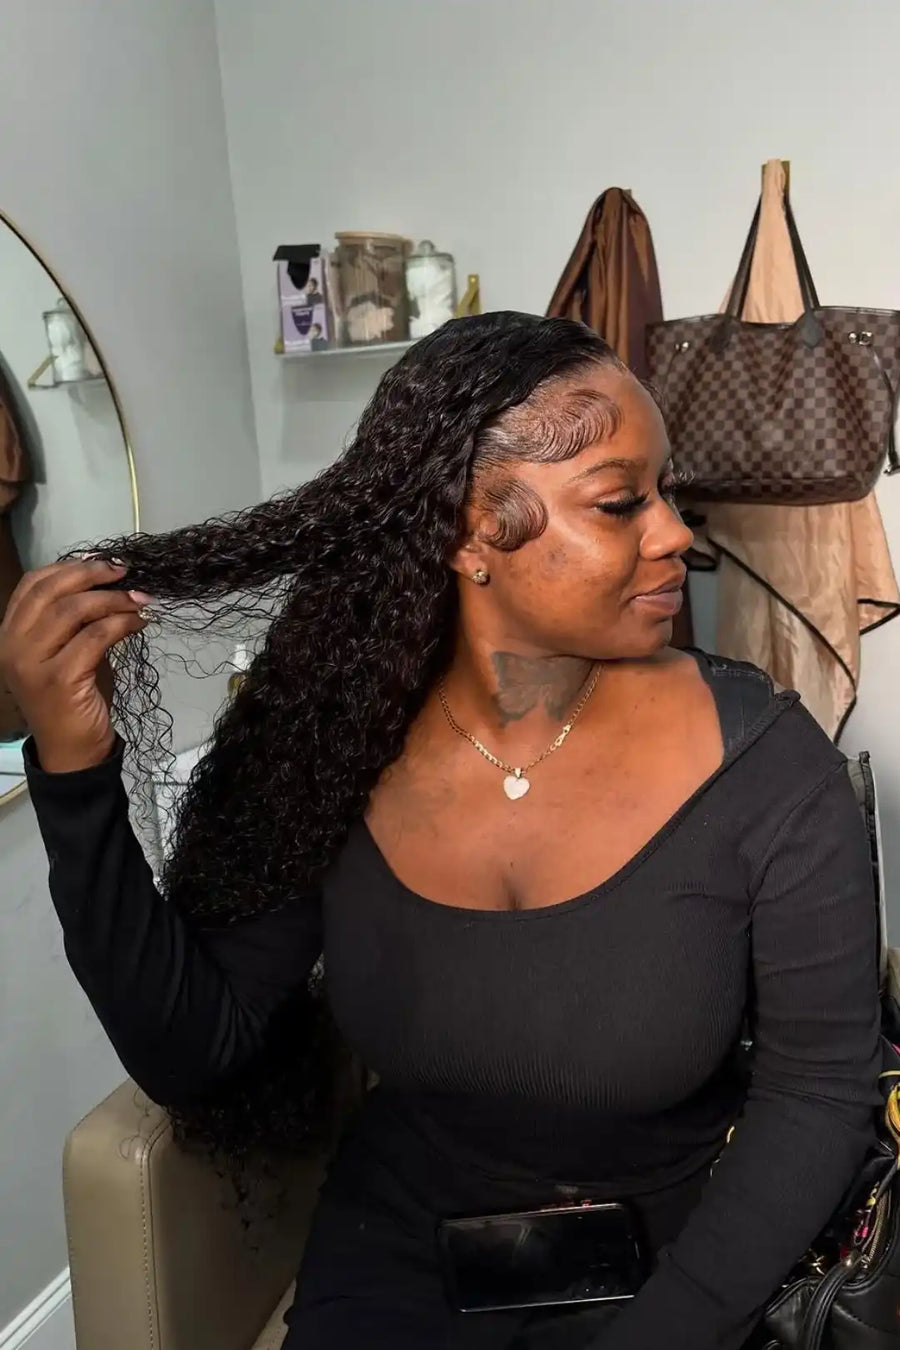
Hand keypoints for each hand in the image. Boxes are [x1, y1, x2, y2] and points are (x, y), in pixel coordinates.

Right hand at [0, 558, 152, 772]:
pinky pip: (94, 637)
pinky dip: (121, 624)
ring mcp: (31, 663)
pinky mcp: (58, 679)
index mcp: (9, 634)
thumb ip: (74, 621)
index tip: (103, 564)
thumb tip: (110, 583)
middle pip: (52, 591)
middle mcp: (12, 646)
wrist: (72, 752)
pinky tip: (139, 623)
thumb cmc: (73, 700)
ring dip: (114, 600)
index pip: (32, 585)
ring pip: (74, 610)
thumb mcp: (67, 652)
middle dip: (93, 576)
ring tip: (140, 600)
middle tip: (126, 573)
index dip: (68, 568)